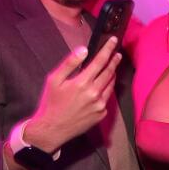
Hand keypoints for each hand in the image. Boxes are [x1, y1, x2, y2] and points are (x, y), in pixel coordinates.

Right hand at [25, 37, 121, 152]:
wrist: (52, 128)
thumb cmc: (51, 103)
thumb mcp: (54, 80)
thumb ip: (69, 63)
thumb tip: (83, 50)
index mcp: (82, 83)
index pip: (100, 61)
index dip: (108, 49)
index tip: (114, 41)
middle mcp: (94, 94)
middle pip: (109, 72)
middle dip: (114, 60)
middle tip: (117, 53)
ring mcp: (100, 105)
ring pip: (111, 85)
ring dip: (112, 74)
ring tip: (112, 67)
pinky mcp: (102, 114)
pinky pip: (107, 97)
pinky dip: (106, 89)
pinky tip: (102, 85)